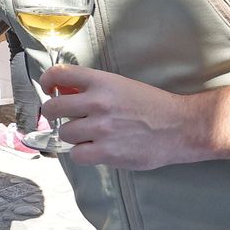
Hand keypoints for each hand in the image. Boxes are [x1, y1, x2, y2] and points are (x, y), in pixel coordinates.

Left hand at [39, 65, 229, 169]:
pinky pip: (76, 155)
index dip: (47, 81)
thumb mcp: (122, 86)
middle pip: (53, 108)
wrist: (182, 127)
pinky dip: (82, 154)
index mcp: (102, 82)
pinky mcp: (107, 152)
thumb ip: (93, 88)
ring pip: (64, 133)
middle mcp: (98, 102)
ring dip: (74, 136)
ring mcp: (101, 128)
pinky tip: (95, 150)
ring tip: (91, 136)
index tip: (49, 89)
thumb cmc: (152, 106)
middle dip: (54, 114)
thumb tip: (63, 92)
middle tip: (66, 118)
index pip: (60, 74)